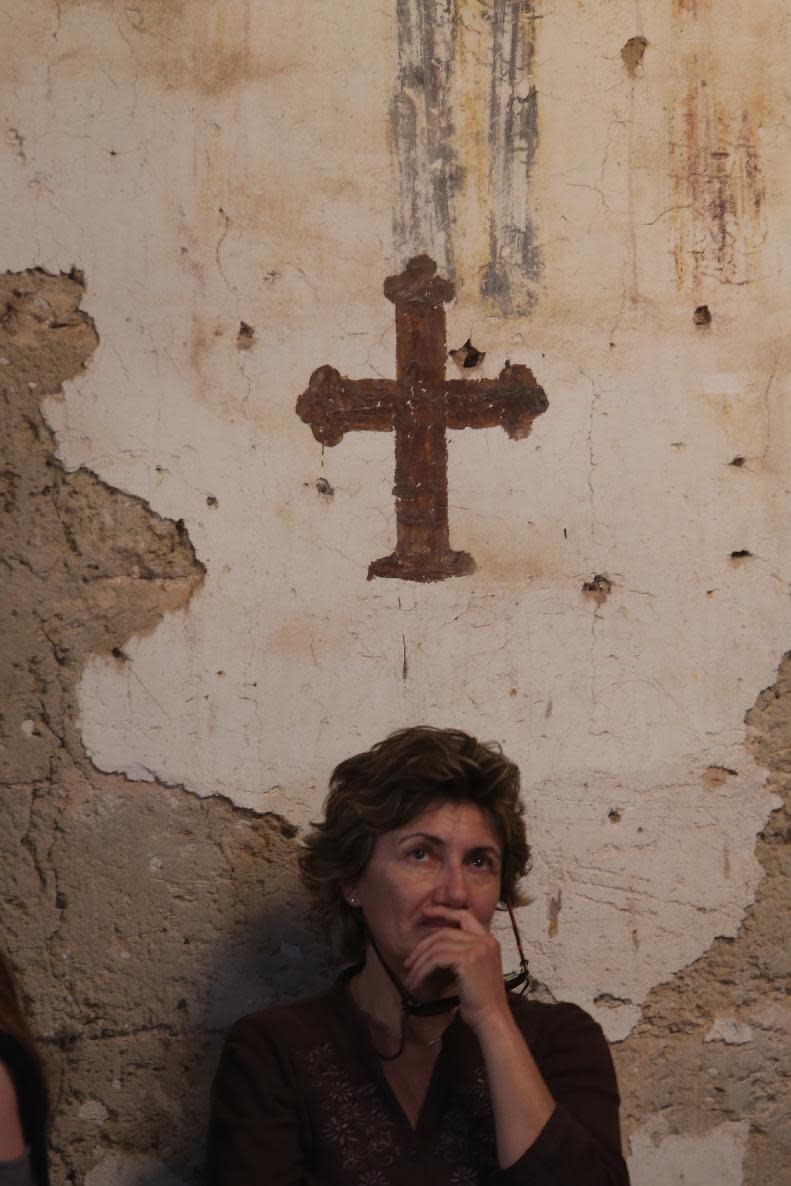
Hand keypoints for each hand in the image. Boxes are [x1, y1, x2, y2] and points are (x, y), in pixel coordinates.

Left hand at [403, 905, 509, 1031]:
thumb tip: (435, 947)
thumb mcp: (475, 970)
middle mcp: (485, 940)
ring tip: (411, 976)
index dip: (443, 911)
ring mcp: (477, 948)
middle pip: (445, 932)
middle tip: (409, 961)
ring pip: (437, 947)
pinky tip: (416, 982)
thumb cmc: (480, 1001)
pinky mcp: (467, 960)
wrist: (491, 1019)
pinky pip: (436, 959)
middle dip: (423, 946)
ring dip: (419, 963)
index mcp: (489, 940)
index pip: (464, 915)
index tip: (425, 913)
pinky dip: (422, 971)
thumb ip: (462, 953)